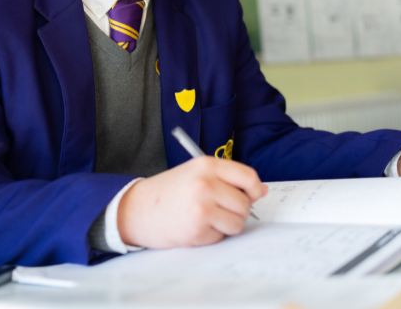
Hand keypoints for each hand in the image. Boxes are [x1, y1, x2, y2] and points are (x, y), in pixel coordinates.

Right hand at [117, 156, 267, 248]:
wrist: (139, 209)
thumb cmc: (170, 191)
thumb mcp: (198, 174)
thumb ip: (228, 180)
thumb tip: (261, 190)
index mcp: (207, 165)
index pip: (248, 176)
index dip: (253, 189)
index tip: (250, 195)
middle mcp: (205, 183)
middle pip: (244, 203)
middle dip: (237, 211)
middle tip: (218, 209)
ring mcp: (201, 207)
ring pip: (237, 222)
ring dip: (226, 225)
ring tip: (207, 218)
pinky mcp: (197, 229)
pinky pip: (221, 236)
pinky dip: (212, 235)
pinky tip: (195, 226)